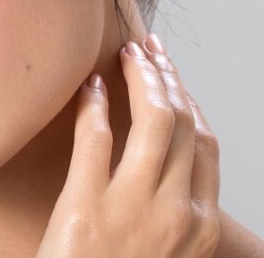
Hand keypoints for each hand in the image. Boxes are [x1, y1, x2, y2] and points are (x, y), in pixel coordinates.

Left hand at [35, 34, 220, 257]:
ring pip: (152, 122)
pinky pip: (95, 139)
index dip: (191, 101)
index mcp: (198, 226)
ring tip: (126, 55)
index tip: (173, 76)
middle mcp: (175, 213)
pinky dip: (94, 105)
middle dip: (167, 77)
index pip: (205, 145)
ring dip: (141, 78)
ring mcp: (132, 208)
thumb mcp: (161, 248)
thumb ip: (171, 207)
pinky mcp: (85, 206)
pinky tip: (90, 87)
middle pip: (182, 124)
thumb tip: (162, 156)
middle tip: (148, 51)